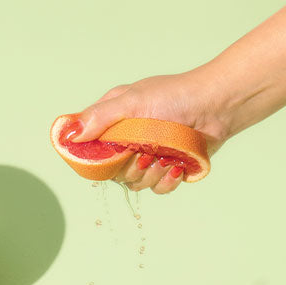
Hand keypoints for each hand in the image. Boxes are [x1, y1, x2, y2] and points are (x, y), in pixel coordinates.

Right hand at [70, 72, 228, 194]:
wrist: (215, 106)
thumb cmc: (174, 95)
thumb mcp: (132, 101)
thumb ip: (100, 117)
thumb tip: (70, 135)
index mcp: (114, 124)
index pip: (91, 149)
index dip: (92, 159)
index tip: (100, 160)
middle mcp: (129, 142)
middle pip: (114, 172)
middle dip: (129, 168)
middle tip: (144, 154)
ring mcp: (150, 156)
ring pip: (136, 183)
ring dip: (150, 175)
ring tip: (166, 158)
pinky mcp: (169, 169)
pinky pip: (159, 188)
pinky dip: (166, 181)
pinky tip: (176, 167)